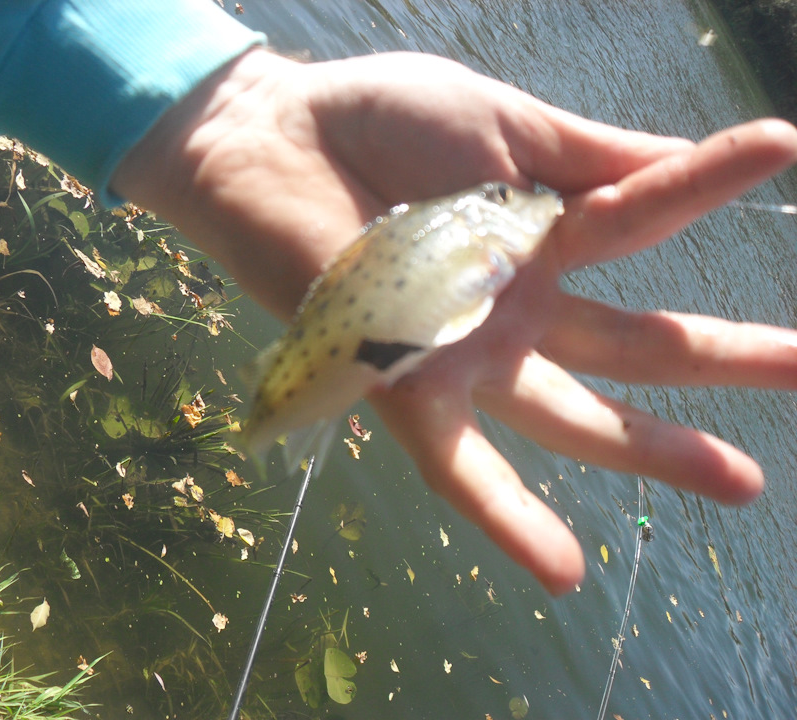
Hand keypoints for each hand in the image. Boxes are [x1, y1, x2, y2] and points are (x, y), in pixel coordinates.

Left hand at [113, 48, 796, 593]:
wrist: (268, 140)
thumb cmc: (377, 124)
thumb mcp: (500, 125)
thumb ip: (588, 153)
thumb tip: (687, 155)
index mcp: (541, 233)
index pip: (647, 217)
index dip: (713, 183)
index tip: (784, 149)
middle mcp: (515, 305)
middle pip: (632, 343)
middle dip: (722, 357)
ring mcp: (465, 352)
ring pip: (572, 415)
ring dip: (653, 450)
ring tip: (740, 481)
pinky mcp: (401, 385)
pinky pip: (457, 467)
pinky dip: (506, 516)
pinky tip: (564, 571)